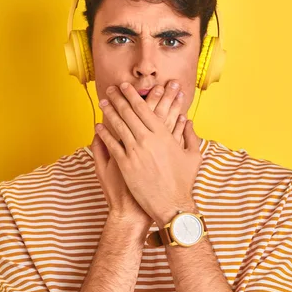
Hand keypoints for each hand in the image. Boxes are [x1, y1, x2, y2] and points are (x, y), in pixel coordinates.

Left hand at [96, 81, 202, 226]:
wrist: (171, 204)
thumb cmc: (183, 181)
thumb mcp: (192, 156)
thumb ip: (190, 135)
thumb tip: (188, 120)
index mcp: (163, 135)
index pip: (144, 109)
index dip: (133, 96)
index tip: (126, 87)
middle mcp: (147, 140)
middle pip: (128, 113)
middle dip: (118, 98)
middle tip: (111, 88)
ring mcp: (135, 152)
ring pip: (118, 126)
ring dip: (109, 112)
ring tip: (103, 102)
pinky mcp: (125, 165)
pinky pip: (112, 145)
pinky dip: (104, 134)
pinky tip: (98, 126)